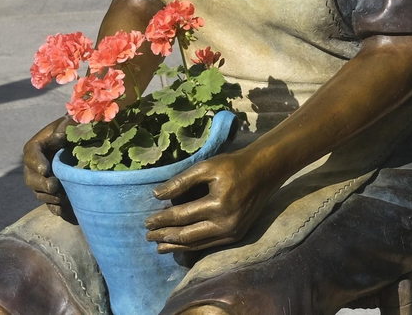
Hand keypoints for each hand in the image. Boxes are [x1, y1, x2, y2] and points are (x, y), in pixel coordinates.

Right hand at [22, 117, 71, 216]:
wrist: (80, 140)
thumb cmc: (73, 128)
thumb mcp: (70, 122)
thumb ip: (66, 125)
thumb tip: (61, 135)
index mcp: (35, 147)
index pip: (31, 155)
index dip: (36, 163)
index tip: (45, 169)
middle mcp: (34, 166)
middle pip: (31, 178)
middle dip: (41, 184)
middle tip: (54, 186)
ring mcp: (40, 180)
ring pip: (38, 192)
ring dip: (49, 197)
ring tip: (63, 197)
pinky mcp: (49, 191)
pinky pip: (48, 202)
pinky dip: (54, 207)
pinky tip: (62, 211)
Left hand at [145, 147, 276, 252]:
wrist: (265, 171)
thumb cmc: (234, 165)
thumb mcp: (207, 167)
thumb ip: (181, 182)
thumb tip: (156, 196)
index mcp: (218, 204)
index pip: (182, 216)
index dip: (162, 220)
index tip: (146, 222)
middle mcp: (225, 223)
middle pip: (187, 235)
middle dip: (165, 236)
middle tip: (148, 237)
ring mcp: (232, 232)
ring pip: (197, 244)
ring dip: (176, 246)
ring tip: (159, 247)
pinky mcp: (237, 236)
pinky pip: (209, 244)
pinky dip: (192, 245)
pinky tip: (181, 245)